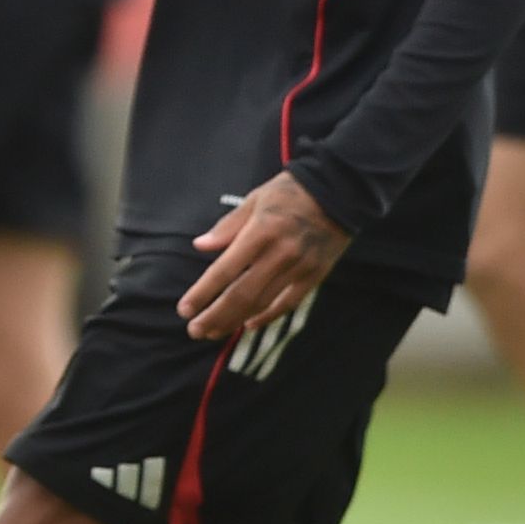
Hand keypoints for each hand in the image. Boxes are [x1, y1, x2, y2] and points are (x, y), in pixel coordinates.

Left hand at [177, 173, 349, 342]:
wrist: (340, 191)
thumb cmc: (290, 192)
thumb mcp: (255, 200)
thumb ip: (228, 227)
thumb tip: (199, 246)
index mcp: (260, 232)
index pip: (225, 270)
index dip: (203, 293)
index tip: (185, 309)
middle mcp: (279, 254)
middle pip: (242, 294)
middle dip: (215, 316)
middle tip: (195, 331)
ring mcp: (299, 268)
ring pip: (262, 303)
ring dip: (235, 320)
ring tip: (214, 332)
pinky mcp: (315, 276)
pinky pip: (287, 303)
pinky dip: (267, 316)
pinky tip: (248, 325)